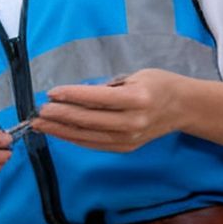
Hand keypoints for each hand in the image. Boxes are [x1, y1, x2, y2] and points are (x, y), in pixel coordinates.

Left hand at [36, 70, 184, 153]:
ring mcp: (129, 138)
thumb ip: (107, 87)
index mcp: (137, 99)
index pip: (96, 98)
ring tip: (39, 125)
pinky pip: (94, 144)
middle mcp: (133, 121)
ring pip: (87, 136)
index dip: (71, 96)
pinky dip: (73, 138)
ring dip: (60, 130)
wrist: (184, 108)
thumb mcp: (135, 76)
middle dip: (59, 116)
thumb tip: (75, 95)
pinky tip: (58, 132)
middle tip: (38, 112)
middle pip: (88, 120)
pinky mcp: (126, 147)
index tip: (51, 93)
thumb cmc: (159, 85)